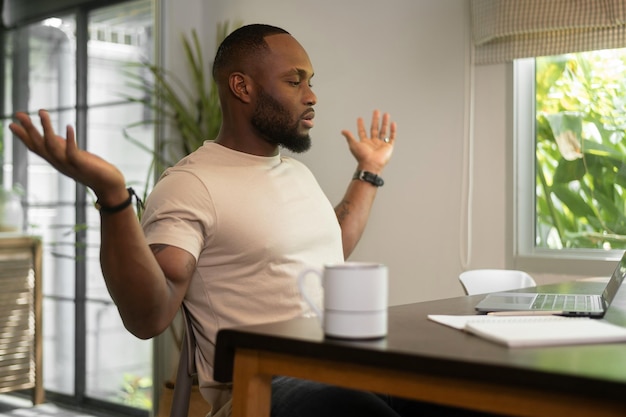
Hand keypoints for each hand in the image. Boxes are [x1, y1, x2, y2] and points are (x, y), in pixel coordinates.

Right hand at [9, 109, 126, 203]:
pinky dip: (69, 139)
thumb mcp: (73, 156)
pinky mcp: (82, 165)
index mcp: (56, 160)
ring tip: (42, 112)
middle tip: (19, 114)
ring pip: (52, 146)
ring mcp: (69, 165)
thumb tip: (50, 135)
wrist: (108, 186)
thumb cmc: (92, 169)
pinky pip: (72, 152)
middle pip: (39, 146)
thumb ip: (62, 146)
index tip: (11, 123)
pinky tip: (68, 126)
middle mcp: (58, 163)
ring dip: (46, 129)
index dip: (23, 136)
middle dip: (28, 130)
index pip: (35, 148)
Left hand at [341, 110, 395, 172]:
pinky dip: (393, 130)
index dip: (361, 125)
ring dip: (384, 122)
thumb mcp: (353, 144)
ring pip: (383, 131)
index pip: (362, 132)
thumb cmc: (362, 156)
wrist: (371, 164)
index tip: (360, 118)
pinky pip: (392, 137)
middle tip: (376, 111)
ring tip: (386, 114)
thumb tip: (343, 131)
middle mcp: (373, 143)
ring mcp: (381, 144)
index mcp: (365, 143)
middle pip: (374, 129)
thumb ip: (349, 137)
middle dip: (375, 120)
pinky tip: (393, 123)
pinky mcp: (388, 147)